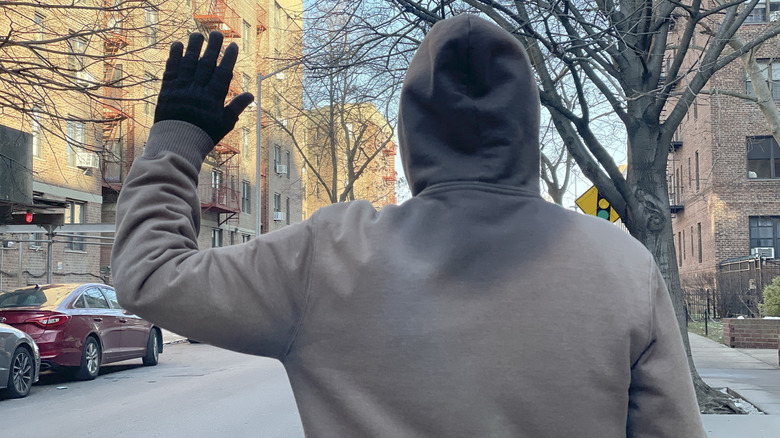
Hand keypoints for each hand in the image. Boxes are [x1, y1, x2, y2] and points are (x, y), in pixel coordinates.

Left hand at [154, 31, 253, 145]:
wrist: (177, 143)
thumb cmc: (204, 134)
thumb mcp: (224, 123)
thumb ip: (236, 107)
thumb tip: (251, 95)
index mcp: (213, 98)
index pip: (222, 74)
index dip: (228, 58)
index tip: (233, 45)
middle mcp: (198, 91)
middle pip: (206, 64)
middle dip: (212, 48)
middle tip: (217, 33)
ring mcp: (181, 89)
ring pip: (189, 64)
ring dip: (193, 48)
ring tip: (198, 34)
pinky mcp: (167, 90)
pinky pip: (171, 70)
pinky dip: (174, 57)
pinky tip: (178, 45)